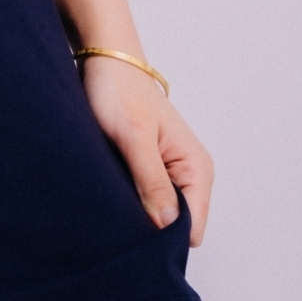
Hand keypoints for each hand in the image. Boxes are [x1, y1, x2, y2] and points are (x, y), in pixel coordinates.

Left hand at [80, 55, 213, 245]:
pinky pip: (144, 200)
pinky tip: (110, 193)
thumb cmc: (120, 92)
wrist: (105, 63)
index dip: (164, 237)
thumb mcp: (135, 138)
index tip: (133, 234)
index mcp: (196, 168)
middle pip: (176, 226)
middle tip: (116, 217)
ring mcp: (169, 173)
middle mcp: (189, 175)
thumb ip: (153, 181)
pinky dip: (128, 201)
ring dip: (136, 213)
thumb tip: (168, 226)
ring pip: (158, 215)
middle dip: (149, 227)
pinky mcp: (150, 170)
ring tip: (111, 201)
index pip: (192, 228)